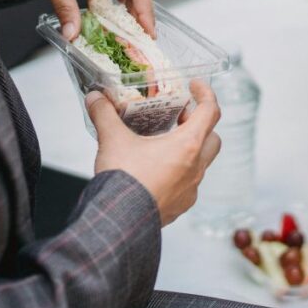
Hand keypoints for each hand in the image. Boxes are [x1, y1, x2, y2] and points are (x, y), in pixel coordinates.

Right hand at [89, 80, 221, 226]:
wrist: (120, 222)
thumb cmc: (123, 180)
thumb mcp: (112, 139)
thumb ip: (104, 114)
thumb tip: (95, 98)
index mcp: (187, 146)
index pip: (210, 112)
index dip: (206, 94)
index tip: (196, 86)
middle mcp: (195, 168)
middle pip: (212, 138)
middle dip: (201, 125)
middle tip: (180, 117)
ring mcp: (191, 190)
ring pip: (201, 163)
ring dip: (190, 150)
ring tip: (165, 144)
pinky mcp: (181, 206)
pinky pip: (189, 185)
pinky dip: (180, 173)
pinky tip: (158, 171)